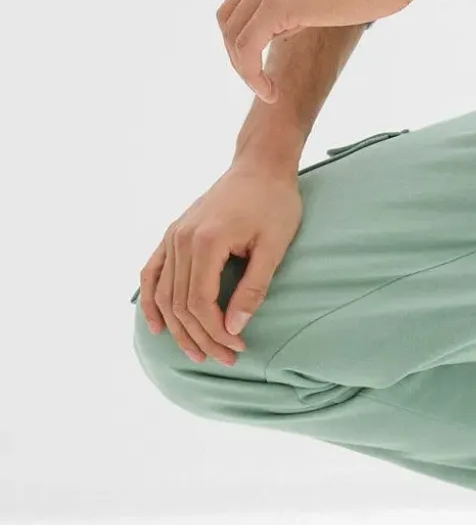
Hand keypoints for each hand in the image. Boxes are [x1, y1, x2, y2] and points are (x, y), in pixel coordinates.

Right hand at [137, 160, 303, 363]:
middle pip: (181, 304)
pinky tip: (158, 326)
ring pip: (165, 294)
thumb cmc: (275, 202)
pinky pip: (152, 272)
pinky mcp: (173, 233)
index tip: (237, 348)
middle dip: (201, 337)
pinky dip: (151, 300)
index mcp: (206, 241)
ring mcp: (173, 235)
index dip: (216, 332)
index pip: (201, 303)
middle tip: (224, 359)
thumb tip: (235, 328)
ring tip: (197, 353)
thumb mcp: (274, 246)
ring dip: (178, 328)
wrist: (261, 165)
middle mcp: (181, 239)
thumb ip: (254, 288)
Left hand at [217, 0, 425, 100]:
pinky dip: (251, 74)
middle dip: (240, 55)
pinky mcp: (278, 2)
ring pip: (233, 35)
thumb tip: (305, 17)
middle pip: (229, 18)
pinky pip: (246, 47)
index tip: (266, 63)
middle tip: (262, 81)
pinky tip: (271, 91)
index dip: (248, 36)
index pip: (242, 2)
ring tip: (268, 90)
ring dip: (244, 69)